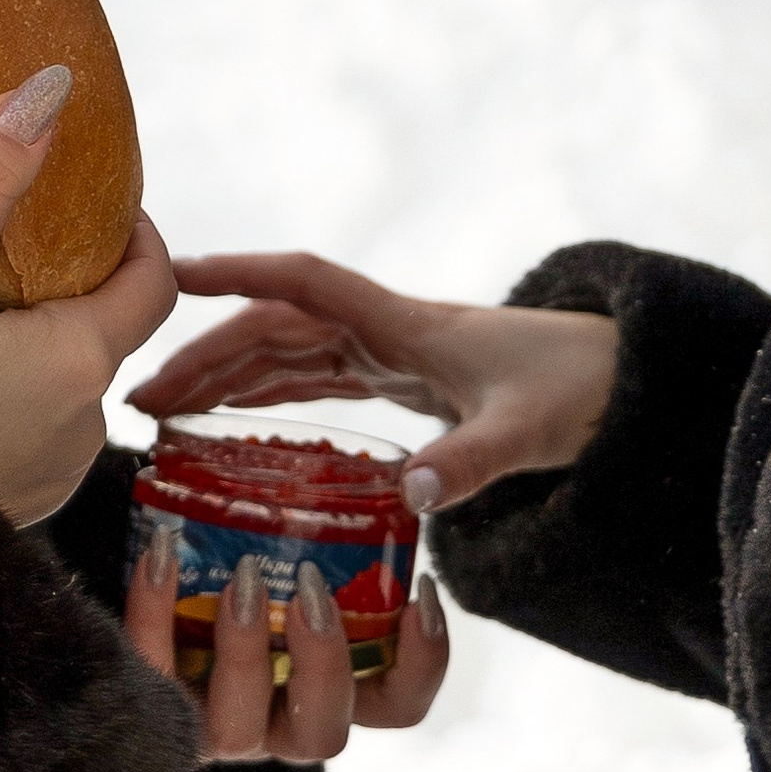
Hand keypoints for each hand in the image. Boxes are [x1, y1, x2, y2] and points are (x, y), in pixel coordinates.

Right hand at [0, 69, 174, 527]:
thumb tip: (48, 90)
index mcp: (79, 362)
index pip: (153, 280)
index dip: (134, 234)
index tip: (91, 201)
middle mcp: (82, 426)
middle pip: (102, 330)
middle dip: (67, 285)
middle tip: (3, 250)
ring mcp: (47, 475)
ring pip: (61, 384)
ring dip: (32, 346)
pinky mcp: (7, 508)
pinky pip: (24, 433)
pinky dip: (0, 398)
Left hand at [123, 530, 450, 760]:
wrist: (116, 604)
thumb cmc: (228, 565)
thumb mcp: (289, 554)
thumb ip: (332, 533)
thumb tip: (390, 468)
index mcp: (325, 689)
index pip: (398, 706)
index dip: (423, 662)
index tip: (417, 589)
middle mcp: (276, 723)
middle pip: (325, 736)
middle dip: (324, 661)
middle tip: (312, 586)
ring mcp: (211, 729)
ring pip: (239, 729)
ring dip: (245, 648)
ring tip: (244, 574)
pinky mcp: (150, 708)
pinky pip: (153, 675)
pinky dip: (156, 612)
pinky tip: (162, 552)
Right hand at [129, 250, 619, 515]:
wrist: (630, 384)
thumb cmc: (582, 390)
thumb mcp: (524, 431)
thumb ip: (466, 463)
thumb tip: (406, 497)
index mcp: (405, 325)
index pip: (303, 283)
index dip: (237, 274)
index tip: (171, 275)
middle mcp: (387, 330)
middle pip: (275, 326)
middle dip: (204, 352)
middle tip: (140, 397)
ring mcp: (392, 354)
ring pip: (288, 353)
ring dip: (224, 376)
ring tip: (161, 414)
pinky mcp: (403, 382)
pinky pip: (315, 379)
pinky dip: (265, 394)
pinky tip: (230, 421)